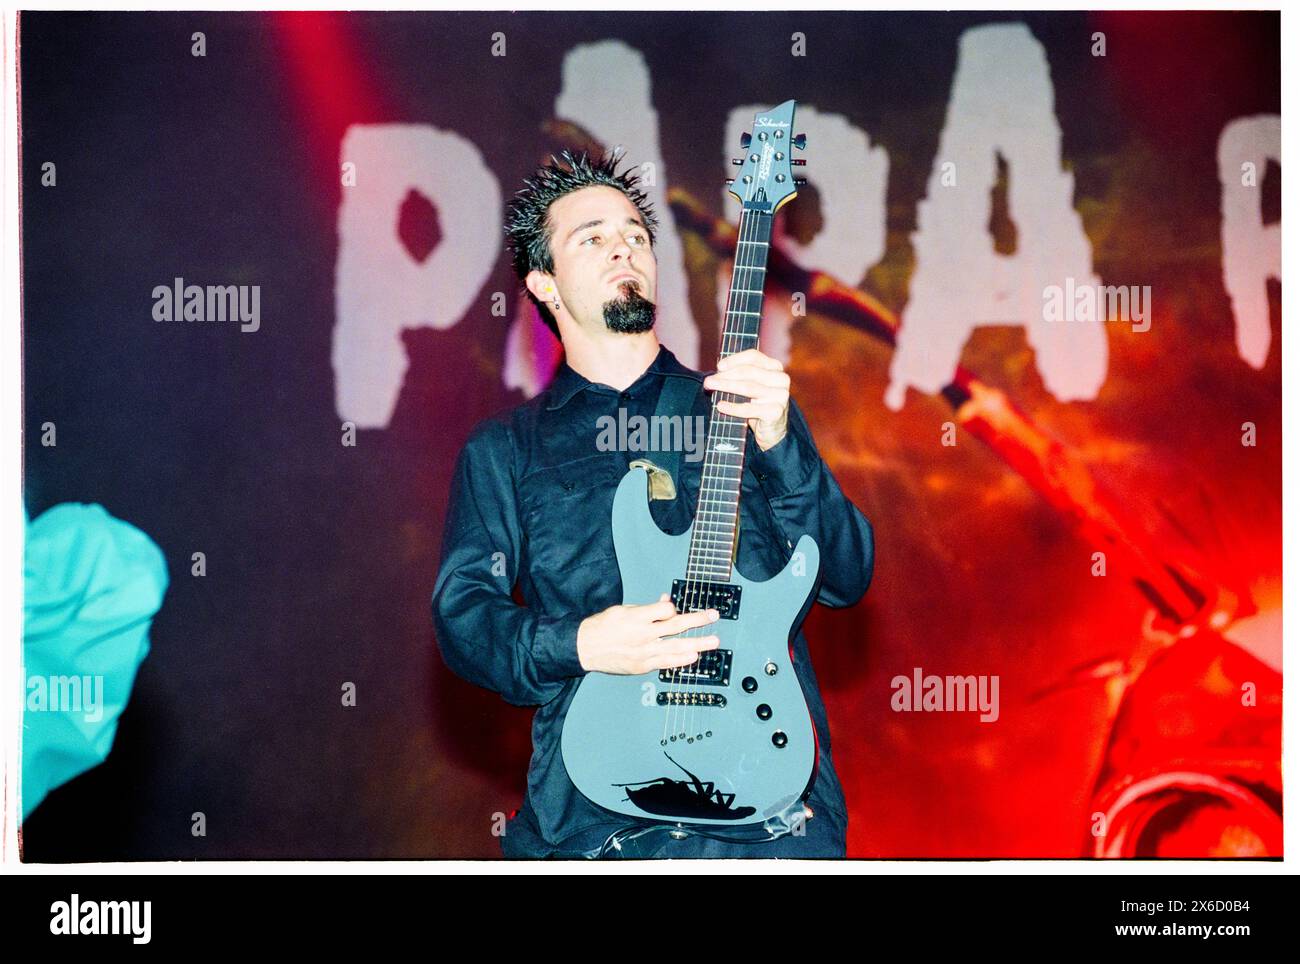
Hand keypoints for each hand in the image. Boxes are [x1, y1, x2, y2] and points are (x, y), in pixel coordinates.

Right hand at [577, 593, 719, 674]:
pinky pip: (666, 663)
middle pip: (676, 626)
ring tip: (714, 641)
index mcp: (637, 617)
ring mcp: (644, 652)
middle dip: (698, 620)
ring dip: (698, 643)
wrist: (585, 648)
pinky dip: (681, 660)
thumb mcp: (624, 609)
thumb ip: (647, 608)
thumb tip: (666, 602)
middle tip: (714, 616)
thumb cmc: (603, 626)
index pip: (666, 610)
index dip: (672, 608)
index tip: (672, 609)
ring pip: (676, 646)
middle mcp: (643, 634)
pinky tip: (694, 657)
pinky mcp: (642, 665)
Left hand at [701, 348, 789, 450]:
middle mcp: (781, 379)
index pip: (754, 356)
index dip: (734, 359)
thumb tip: (718, 372)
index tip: (719, 366)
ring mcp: (780, 395)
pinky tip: (720, 406)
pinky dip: (732, 407)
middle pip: (749, 371)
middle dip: (726, 375)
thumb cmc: (757, 405)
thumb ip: (740, 375)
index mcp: (775, 367)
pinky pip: (749, 408)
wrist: (771, 431)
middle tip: (708, 381)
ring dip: (726, 387)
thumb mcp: (751, 386)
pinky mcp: (776, 412)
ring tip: (710, 388)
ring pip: (748, 387)